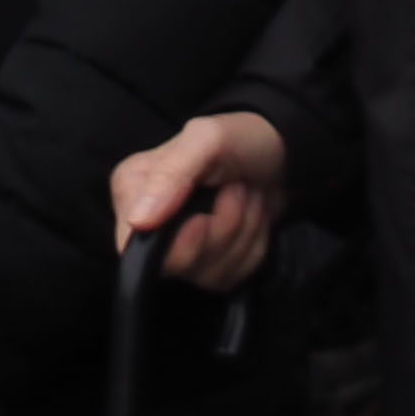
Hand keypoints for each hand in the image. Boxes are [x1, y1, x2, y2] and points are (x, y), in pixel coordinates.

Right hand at [110, 110, 287, 290]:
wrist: (281, 152)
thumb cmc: (240, 138)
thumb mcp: (206, 139)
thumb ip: (171, 174)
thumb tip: (138, 222)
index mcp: (133, 190)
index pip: (134, 247)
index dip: (177, 242)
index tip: (202, 219)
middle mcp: (150, 224)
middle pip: (179, 265)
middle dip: (221, 229)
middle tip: (234, 190)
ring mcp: (181, 248)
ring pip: (210, 273)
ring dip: (243, 233)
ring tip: (244, 196)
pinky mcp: (210, 264)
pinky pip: (231, 277)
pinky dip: (252, 247)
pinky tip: (251, 216)